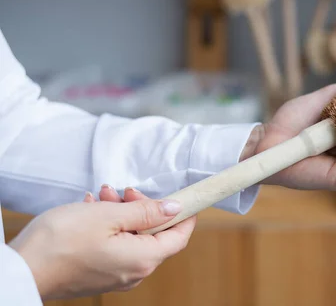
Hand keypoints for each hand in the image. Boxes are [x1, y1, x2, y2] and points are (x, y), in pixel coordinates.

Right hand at [9, 195, 194, 299]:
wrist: (22, 269)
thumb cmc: (63, 241)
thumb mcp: (109, 216)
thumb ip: (146, 212)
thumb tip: (175, 208)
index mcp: (143, 259)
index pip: (179, 237)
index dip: (184, 215)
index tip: (182, 196)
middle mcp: (134, 272)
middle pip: (154, 235)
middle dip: (142, 207)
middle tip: (125, 190)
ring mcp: (115, 275)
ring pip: (132, 237)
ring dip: (122, 212)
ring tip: (102, 195)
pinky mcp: (98, 274)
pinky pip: (114, 245)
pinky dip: (109, 225)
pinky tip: (90, 208)